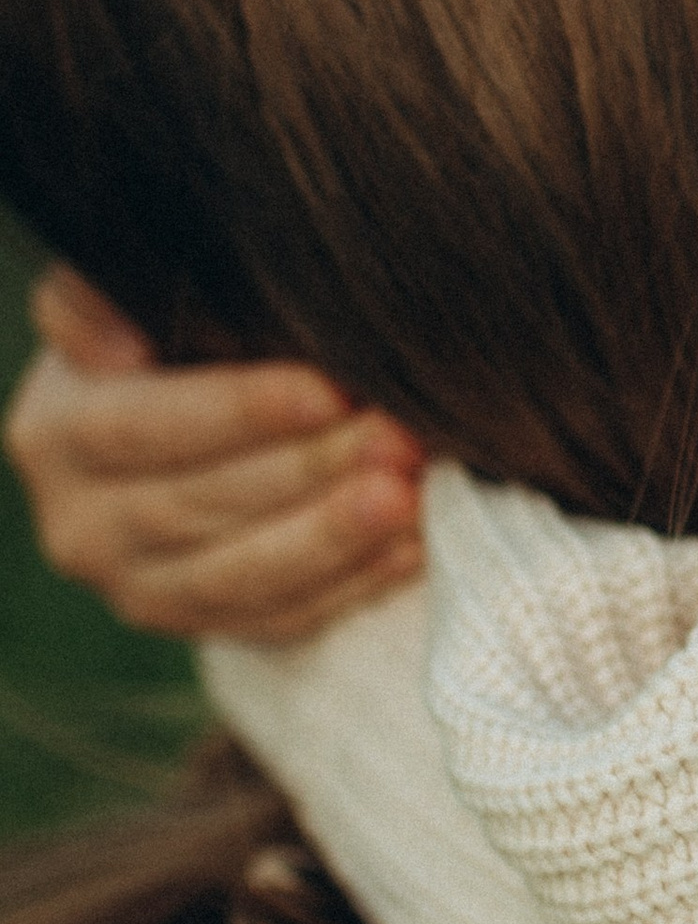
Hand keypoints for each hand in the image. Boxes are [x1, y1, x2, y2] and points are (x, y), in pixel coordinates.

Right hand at [6, 268, 423, 643]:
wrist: (174, 432)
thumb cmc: (166, 342)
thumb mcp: (126, 299)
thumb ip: (103, 297)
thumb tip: (112, 345)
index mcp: (56, 434)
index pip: (143, 426)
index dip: (236, 412)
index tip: (325, 390)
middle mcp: (81, 525)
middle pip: (197, 505)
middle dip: (308, 471)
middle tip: (397, 438)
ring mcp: (138, 588)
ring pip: (239, 578)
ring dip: (333, 537)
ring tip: (408, 496)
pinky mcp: (200, 626)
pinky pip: (280, 619)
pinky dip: (353, 583)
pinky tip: (415, 545)